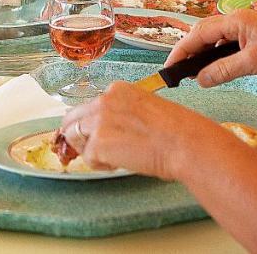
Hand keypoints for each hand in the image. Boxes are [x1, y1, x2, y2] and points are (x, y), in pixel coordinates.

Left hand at [58, 82, 227, 179]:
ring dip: (88, 150)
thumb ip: (124, 112)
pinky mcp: (98, 143)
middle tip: (96, 150)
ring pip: (74, 137)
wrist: (183, 143)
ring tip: (112, 158)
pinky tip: (118, 164)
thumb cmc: (176, 130)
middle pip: (73, 119)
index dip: (92, 123)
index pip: (89, 106)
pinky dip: (99, 165)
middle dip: (80, 136)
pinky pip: (87, 158)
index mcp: (118, 90)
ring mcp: (98, 121)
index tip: (99, 134)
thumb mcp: (146, 108)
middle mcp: (104, 100)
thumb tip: (113, 128)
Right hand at [164, 10, 256, 86]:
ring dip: (202, 55)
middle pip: (204, 33)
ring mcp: (245, 31)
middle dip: (188, 51)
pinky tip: (212, 71)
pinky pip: (226, 47)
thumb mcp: (252, 63)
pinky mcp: (252, 42)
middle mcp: (238, 21)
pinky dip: (215, 58)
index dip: (182, 49)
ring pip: (215, 41)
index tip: (170, 66)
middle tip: (176, 71)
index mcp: (236, 20)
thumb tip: (200, 79)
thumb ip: (223, 70)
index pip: (200, 32)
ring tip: (190, 73)